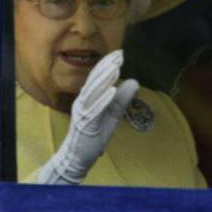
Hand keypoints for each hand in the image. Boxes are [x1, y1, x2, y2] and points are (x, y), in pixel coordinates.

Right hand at [34, 50, 137, 184]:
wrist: (78, 158)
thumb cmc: (93, 135)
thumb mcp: (112, 115)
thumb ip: (122, 99)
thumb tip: (134, 81)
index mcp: (87, 98)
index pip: (97, 78)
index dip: (107, 64)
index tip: (119, 53)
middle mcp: (82, 103)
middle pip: (94, 81)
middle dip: (106, 67)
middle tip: (119, 54)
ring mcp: (82, 114)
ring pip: (93, 92)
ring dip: (104, 79)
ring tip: (116, 68)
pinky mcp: (85, 125)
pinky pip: (94, 110)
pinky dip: (103, 100)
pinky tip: (112, 91)